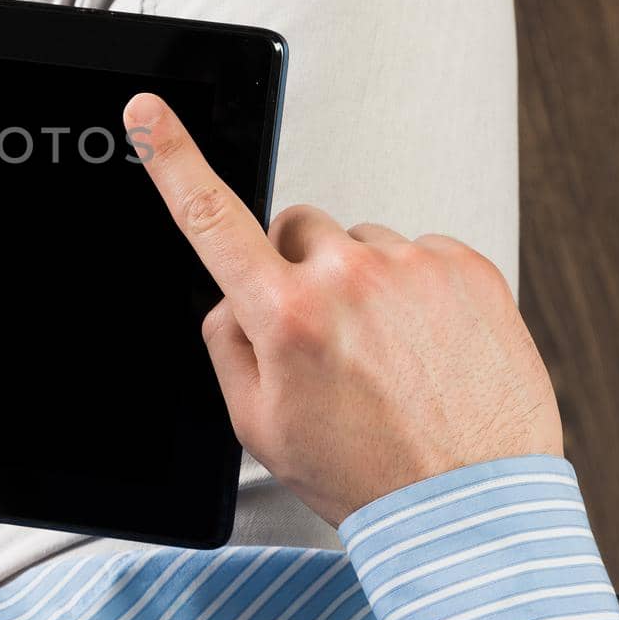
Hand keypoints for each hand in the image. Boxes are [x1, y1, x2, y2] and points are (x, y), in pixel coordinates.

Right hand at [124, 92, 561, 525]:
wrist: (470, 507)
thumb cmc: (366, 474)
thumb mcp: (258, 424)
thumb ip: (227, 344)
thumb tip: (231, 297)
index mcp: (286, 316)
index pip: (211, 217)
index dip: (171, 157)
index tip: (148, 113)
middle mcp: (349, 278)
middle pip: (295, 228)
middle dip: (297, 268)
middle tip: (325, 336)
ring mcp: (413, 268)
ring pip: (360, 244)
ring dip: (362, 283)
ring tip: (388, 355)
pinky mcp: (466, 268)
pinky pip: (417, 254)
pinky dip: (414, 291)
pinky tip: (424, 346)